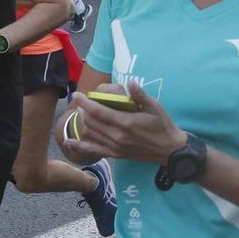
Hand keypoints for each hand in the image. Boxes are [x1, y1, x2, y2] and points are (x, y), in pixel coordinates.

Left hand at [64, 83, 185, 163]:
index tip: (77, 95)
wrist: (169, 150)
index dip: (85, 102)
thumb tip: (130, 82)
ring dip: (82, 123)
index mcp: (126, 122)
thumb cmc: (163, 125)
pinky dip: (80, 146)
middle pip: (91, 122)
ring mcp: (115, 147)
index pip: (98, 111)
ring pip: (90, 134)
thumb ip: (141, 95)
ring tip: (80, 113)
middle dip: (82, 110)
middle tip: (80, 101)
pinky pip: (94, 150)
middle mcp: (117, 136)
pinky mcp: (116, 155)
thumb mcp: (155, 107)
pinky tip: (70, 141)